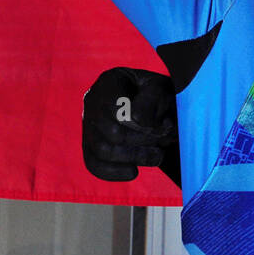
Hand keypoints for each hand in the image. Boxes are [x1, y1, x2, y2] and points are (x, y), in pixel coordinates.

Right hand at [82, 67, 178, 183]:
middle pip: (111, 134)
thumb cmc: (159, 94)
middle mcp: (92, 102)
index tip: (166, 126)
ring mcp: (87, 124)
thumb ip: (151, 100)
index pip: (119, 111)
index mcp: (109, 82)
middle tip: (165, 141)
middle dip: (143, 142)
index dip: (144, 125)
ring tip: (156, 156)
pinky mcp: (89, 145)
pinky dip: (114, 172)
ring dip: (134, 158)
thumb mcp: (161, 88)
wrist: (156, 104)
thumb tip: (137, 120)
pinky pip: (93, 164)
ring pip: (102, 151)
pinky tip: (134, 171)